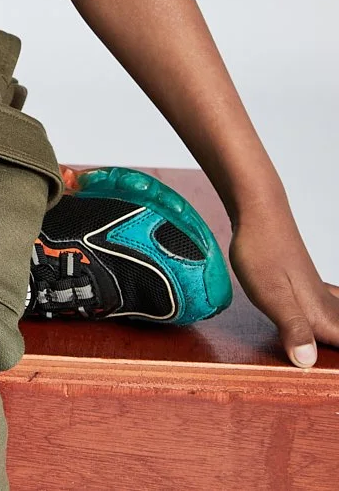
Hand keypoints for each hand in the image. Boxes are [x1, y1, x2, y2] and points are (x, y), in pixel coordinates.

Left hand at [228, 205, 338, 367]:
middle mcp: (328, 307)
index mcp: (322, 316)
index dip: (338, 362)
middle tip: (332, 364)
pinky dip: (338, 319)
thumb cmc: (262, 251)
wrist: (259, 211)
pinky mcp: (309, 286)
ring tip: (333, 344)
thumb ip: (292, 327)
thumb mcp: (271, 294)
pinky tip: (334, 313)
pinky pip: (336, 308)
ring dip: (338, 335)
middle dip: (338, 347)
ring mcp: (320, 295)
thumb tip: (308, 362)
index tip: (332, 378)